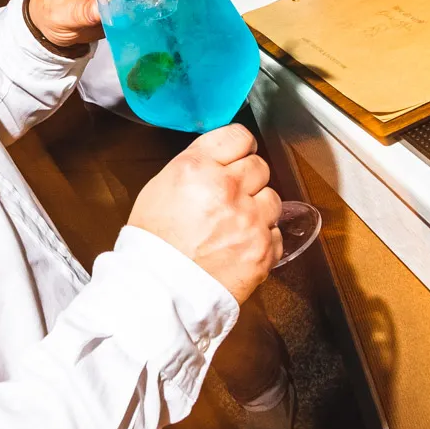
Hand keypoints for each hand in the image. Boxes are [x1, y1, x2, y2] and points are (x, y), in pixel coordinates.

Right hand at [127, 124, 281, 301]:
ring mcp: (249, 220)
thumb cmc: (153, 245)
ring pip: (272, 198)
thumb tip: (219, 158)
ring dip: (257, 208)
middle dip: (248, 179)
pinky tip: (239, 246)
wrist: (159, 292)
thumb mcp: (160, 188)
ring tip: (233, 225)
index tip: (238, 155)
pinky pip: (276, 233)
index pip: (239, 136)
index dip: (239, 147)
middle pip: (259, 166)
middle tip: (230, 196)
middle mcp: (228, 189)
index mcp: (197, 168)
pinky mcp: (263, 249)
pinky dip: (262, 239)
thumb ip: (195, 166)